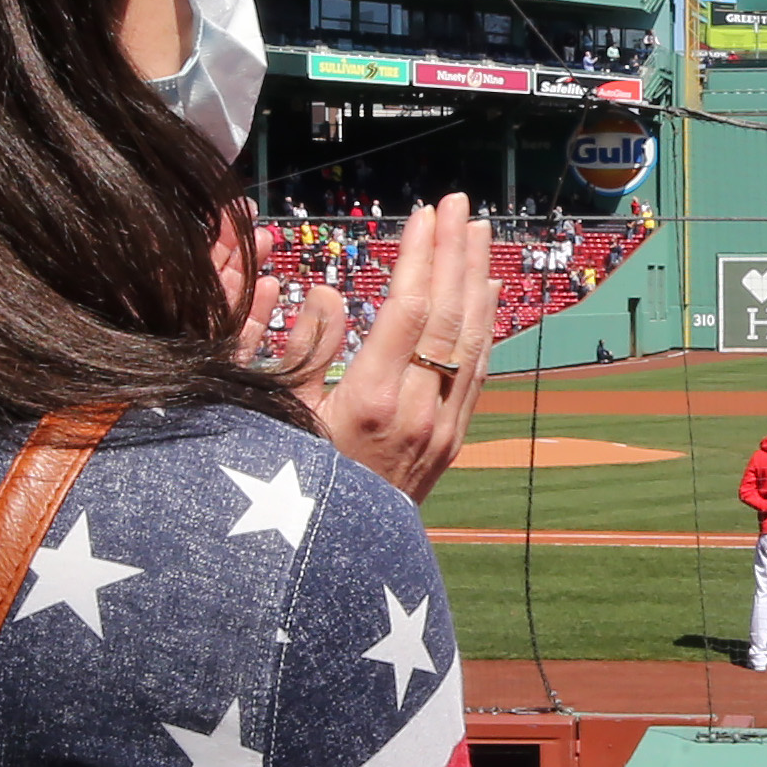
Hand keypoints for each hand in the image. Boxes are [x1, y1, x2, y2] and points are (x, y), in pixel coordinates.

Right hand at [308, 193, 490, 499]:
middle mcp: (415, 412)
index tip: (423, 214)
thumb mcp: (279, 419)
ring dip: (475, 280)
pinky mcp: (452, 442)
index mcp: (368, 402)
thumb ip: (304, 352)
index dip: (419, 258)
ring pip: (469, 341)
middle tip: (459, 204)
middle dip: (453, 254)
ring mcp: (441, 428)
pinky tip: (487, 293)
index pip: (407, 311)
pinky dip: (484, 326)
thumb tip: (330, 292)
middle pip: (446, 316)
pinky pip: (476, 372)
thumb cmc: (291, 485)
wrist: (336, 563)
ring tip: (479, 233)